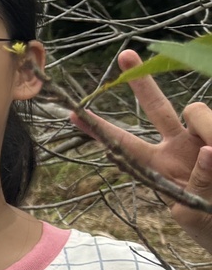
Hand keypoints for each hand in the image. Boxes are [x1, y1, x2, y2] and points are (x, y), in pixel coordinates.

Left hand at [74, 49, 211, 251]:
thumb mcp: (197, 214)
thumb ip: (201, 185)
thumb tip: (211, 151)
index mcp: (159, 167)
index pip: (125, 144)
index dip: (101, 129)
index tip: (71, 113)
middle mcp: (179, 145)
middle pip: (158, 107)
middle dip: (143, 84)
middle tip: (125, 55)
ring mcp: (204, 136)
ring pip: (198, 111)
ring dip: (209, 128)